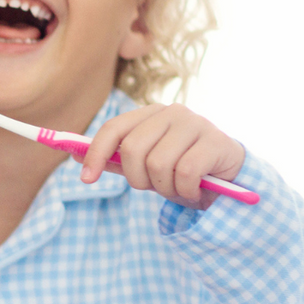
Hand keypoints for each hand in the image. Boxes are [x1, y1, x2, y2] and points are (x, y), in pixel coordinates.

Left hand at [77, 103, 244, 208]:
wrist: (229, 179)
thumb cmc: (182, 170)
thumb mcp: (146, 166)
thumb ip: (115, 159)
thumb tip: (73, 154)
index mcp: (150, 114)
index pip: (114, 128)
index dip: (96, 154)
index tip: (86, 179)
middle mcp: (172, 112)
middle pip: (133, 149)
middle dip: (138, 179)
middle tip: (153, 187)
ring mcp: (196, 124)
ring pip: (158, 164)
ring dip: (164, 188)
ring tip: (177, 188)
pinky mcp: (216, 142)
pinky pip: (185, 173)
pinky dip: (185, 190)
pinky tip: (194, 190)